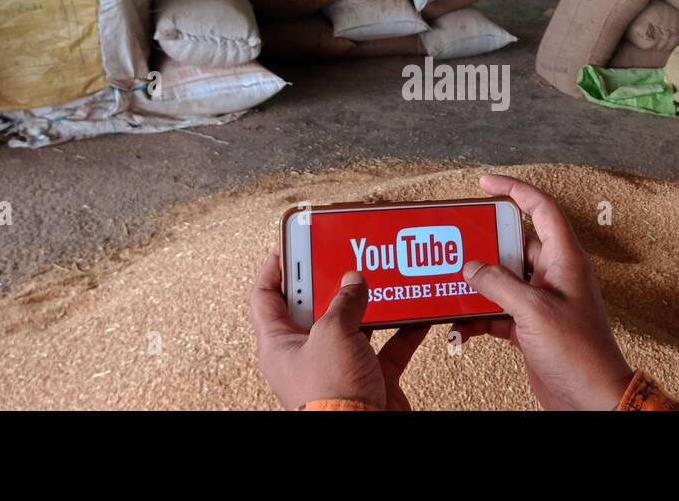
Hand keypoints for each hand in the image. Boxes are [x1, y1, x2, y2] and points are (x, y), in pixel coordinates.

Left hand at [250, 253, 429, 409]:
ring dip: (368, 304)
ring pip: (352, 326)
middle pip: (312, 308)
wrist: (365, 434)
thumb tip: (352, 281)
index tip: (290, 245)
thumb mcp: (332, 334)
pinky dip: (401, 331)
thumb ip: (344, 302)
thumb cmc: (331, 397)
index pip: (265, 298)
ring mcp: (337, 367)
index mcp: (279, 345)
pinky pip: (385, 347)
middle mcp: (305, 356)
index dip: (275, 268)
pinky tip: (414, 314)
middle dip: (329, 282)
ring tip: (378, 278)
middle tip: (340, 256)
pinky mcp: (367, 378)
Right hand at [453, 175, 632, 409]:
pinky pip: (497, 311)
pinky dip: (477, 317)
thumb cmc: (580, 353)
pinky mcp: (530, 326)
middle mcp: (554, 276)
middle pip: (514, 244)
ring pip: (501, 280)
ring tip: (450, 285)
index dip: (514, 189)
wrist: (589, 398)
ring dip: (476, 286)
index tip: (485, 183)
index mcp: (565, 260)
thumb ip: (499, 285)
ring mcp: (541, 301)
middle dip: (484, 244)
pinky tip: (460, 326)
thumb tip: (472, 267)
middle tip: (457, 240)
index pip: (541, 209)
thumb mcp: (533, 311)